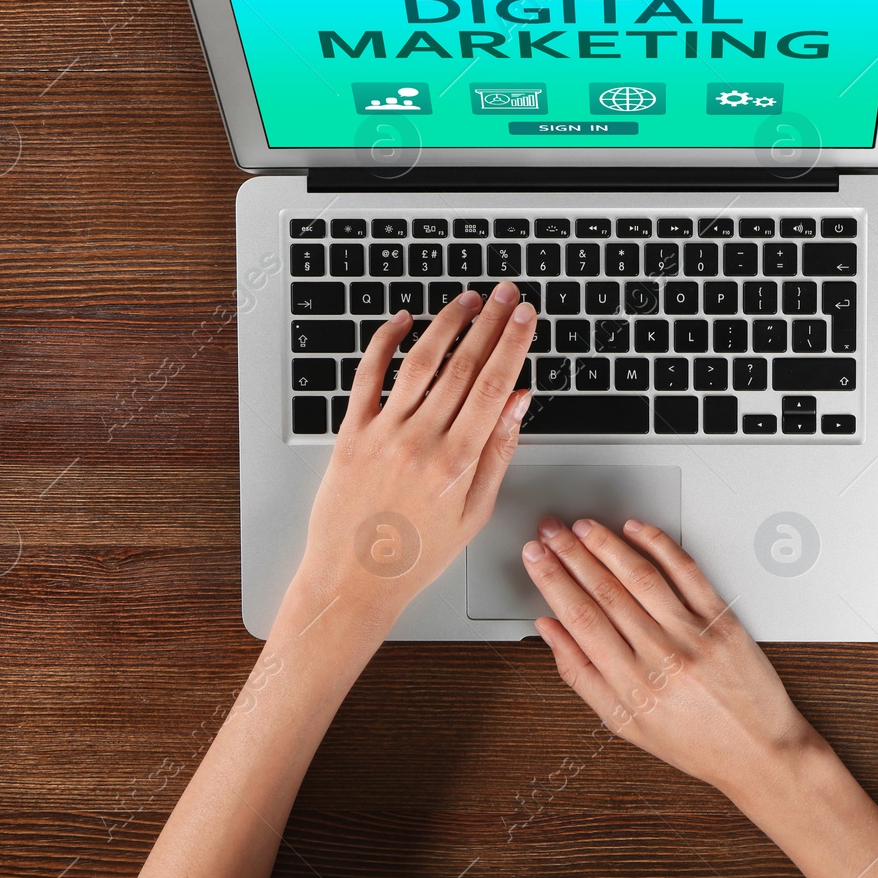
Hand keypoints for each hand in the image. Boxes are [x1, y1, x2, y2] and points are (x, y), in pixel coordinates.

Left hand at [291, 281, 535, 626]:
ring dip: (447, 324)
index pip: (494, 387)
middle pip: (463, 367)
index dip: (513, 345)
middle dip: (491, 323)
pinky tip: (403, 321)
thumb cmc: (416, 556)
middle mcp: (420, 442)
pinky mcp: (350, 433)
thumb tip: (518, 402)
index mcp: (457, 463)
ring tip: (468, 301)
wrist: (352, 582)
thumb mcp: (473, 513)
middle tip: (508, 295)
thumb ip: (498, 453)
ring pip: (421, 363)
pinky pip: (368, 376)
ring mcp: (382, 434)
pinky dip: (385, 342)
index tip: (527, 318)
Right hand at [522, 516, 821, 794]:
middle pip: (604, 592)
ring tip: (582, 526)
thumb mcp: (624, 722)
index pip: (580, 618)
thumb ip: (580, 674)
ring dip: (606, 544)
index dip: (551, 580)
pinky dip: (658, 545)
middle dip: (570, 554)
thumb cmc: (694, 741)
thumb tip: (550, 629)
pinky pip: (686, 572)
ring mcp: (693, 635)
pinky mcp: (721, 620)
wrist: (758, 751)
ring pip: (640, 576)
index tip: (535, 557)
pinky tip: (635, 529)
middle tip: (549, 531)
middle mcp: (661, 657)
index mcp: (632, 686)